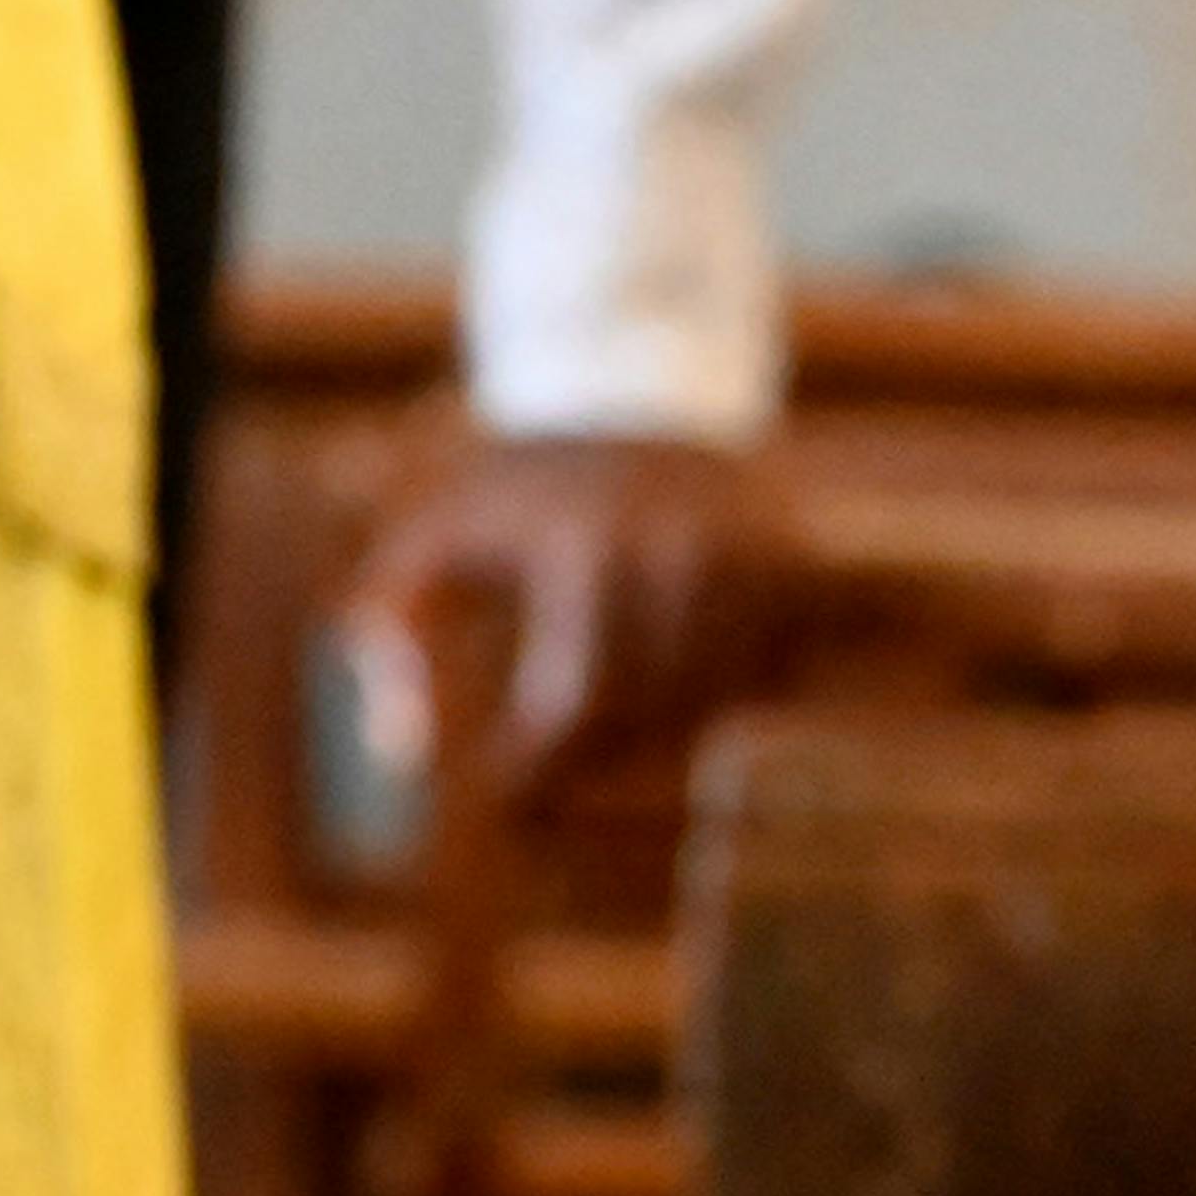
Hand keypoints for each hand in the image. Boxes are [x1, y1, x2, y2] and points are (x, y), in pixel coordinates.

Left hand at [334, 427, 781, 780]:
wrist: (639, 398)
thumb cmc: (519, 493)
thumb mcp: (434, 541)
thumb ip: (394, 637)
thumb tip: (404, 755)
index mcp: (589, 546)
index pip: (580, 704)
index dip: (543, 769)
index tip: (509, 797)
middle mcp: (684, 555)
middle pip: (652, 718)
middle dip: (596, 761)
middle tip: (553, 771)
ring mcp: (755, 564)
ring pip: (715, 709)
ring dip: (657, 737)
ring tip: (604, 724)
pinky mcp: (801, 574)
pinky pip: (768, 683)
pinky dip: (720, 701)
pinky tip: (674, 676)